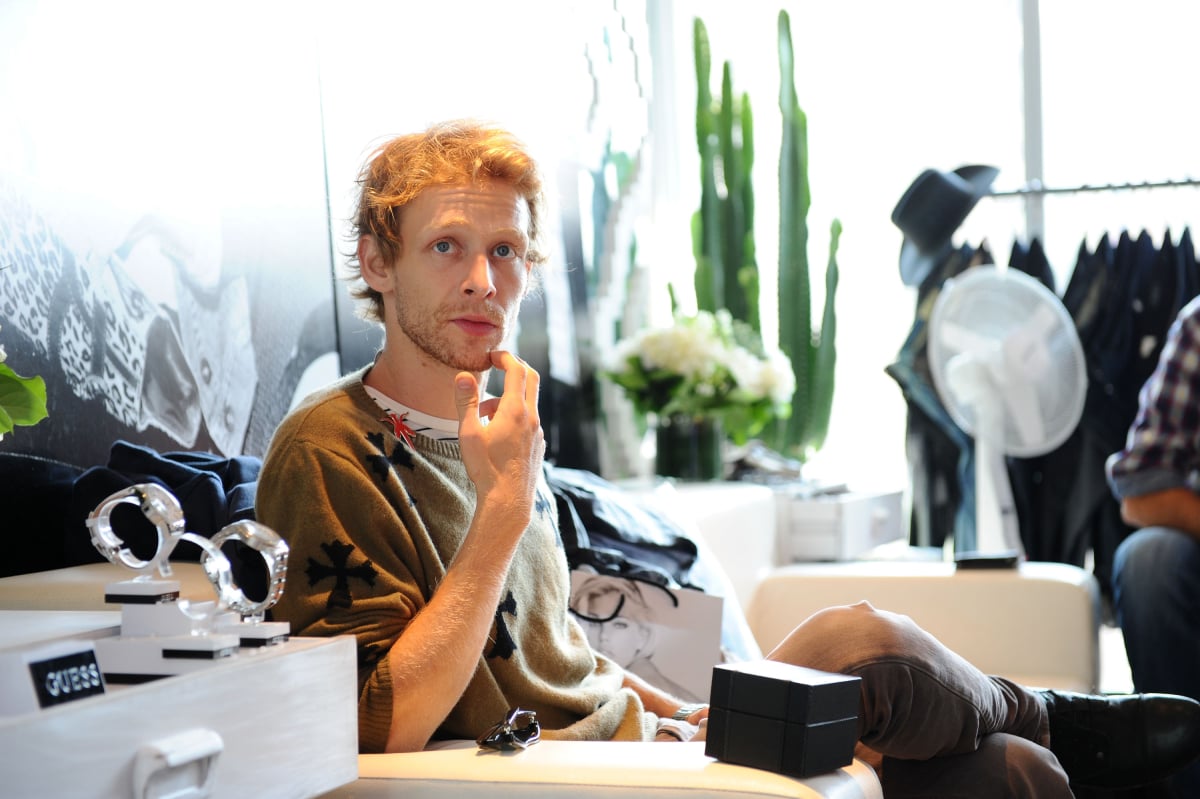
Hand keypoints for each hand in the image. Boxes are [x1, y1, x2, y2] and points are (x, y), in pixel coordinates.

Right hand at [454, 351, 544, 531]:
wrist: (508, 501)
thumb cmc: (486, 468)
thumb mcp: (469, 433)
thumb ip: (466, 402)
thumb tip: (463, 375)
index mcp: (515, 410)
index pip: (517, 369)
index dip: (505, 357)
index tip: (493, 355)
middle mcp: (532, 418)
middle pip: (532, 379)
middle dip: (515, 367)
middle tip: (499, 365)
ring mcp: (538, 433)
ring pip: (527, 404)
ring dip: (507, 399)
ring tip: (483, 416)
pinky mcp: (538, 446)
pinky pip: (529, 422)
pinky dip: (514, 417)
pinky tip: (497, 435)